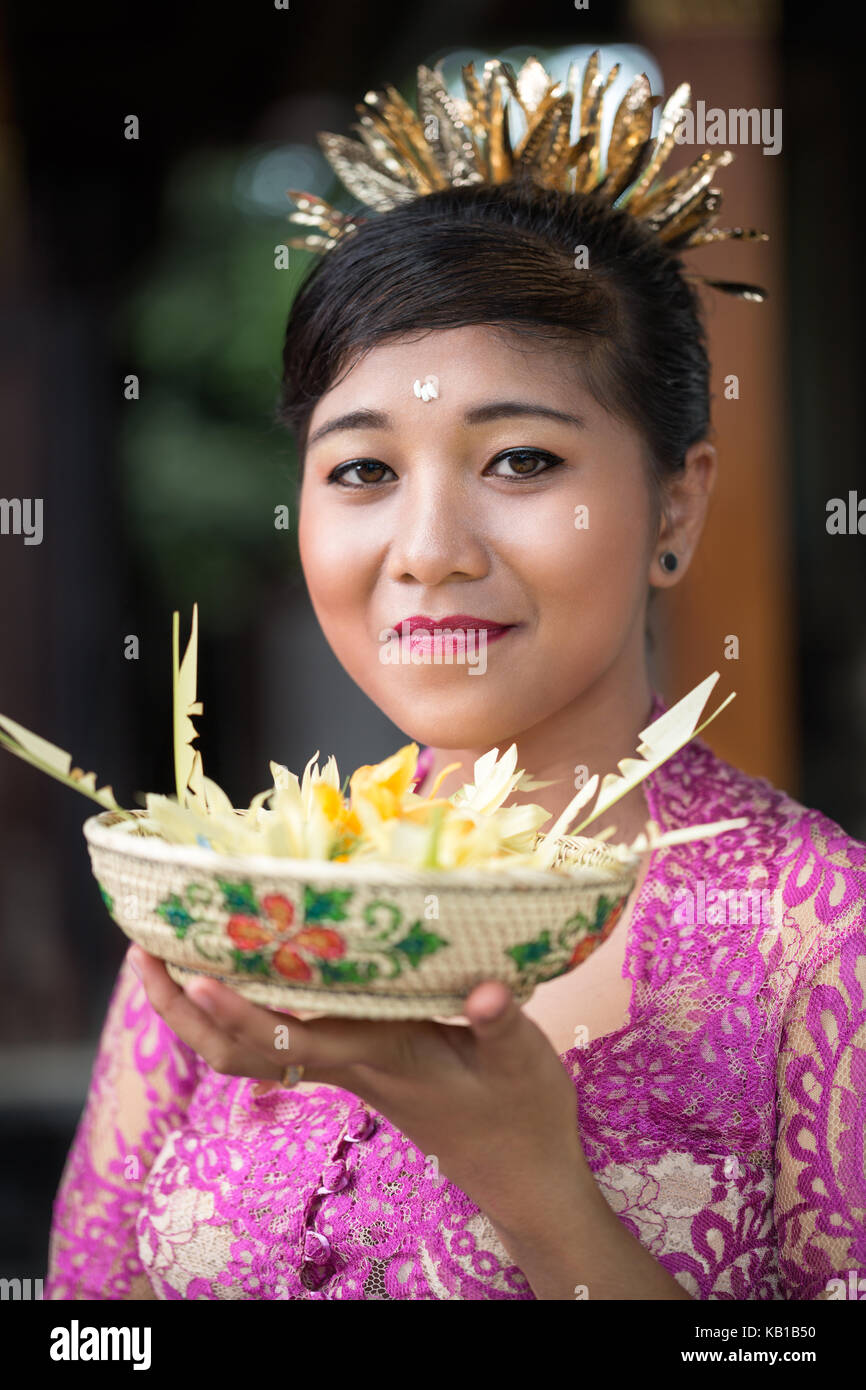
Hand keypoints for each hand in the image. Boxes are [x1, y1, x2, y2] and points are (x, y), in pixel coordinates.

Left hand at [127, 944, 588, 1234]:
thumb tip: (484, 989)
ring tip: (171, 952)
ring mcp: (348, 1067)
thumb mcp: (521, 1062)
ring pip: (253, 1049)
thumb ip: (498, 1023)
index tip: (195, 976)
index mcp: (379, 1057)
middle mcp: (348, 1062)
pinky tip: (246, 970)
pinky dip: (247, 1008)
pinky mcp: (359, 1065)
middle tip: (144, 952)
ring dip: (202, 1010)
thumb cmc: (522, 1115)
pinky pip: (283, 1040)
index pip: (291, 1040)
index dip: (239, 1013)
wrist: (520, 1175)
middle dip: (183, 1010)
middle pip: (240, 1051)